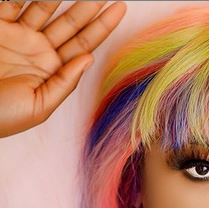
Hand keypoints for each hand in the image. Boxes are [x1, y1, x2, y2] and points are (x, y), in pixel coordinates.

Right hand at [0, 0, 126, 137]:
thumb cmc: (3, 116)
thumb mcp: (40, 106)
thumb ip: (65, 83)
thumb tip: (88, 58)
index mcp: (53, 72)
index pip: (82, 46)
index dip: (101, 27)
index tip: (119, 10)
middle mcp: (38, 51)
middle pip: (69, 23)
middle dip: (88, 7)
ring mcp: (18, 35)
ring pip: (44, 7)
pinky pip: (13, 2)